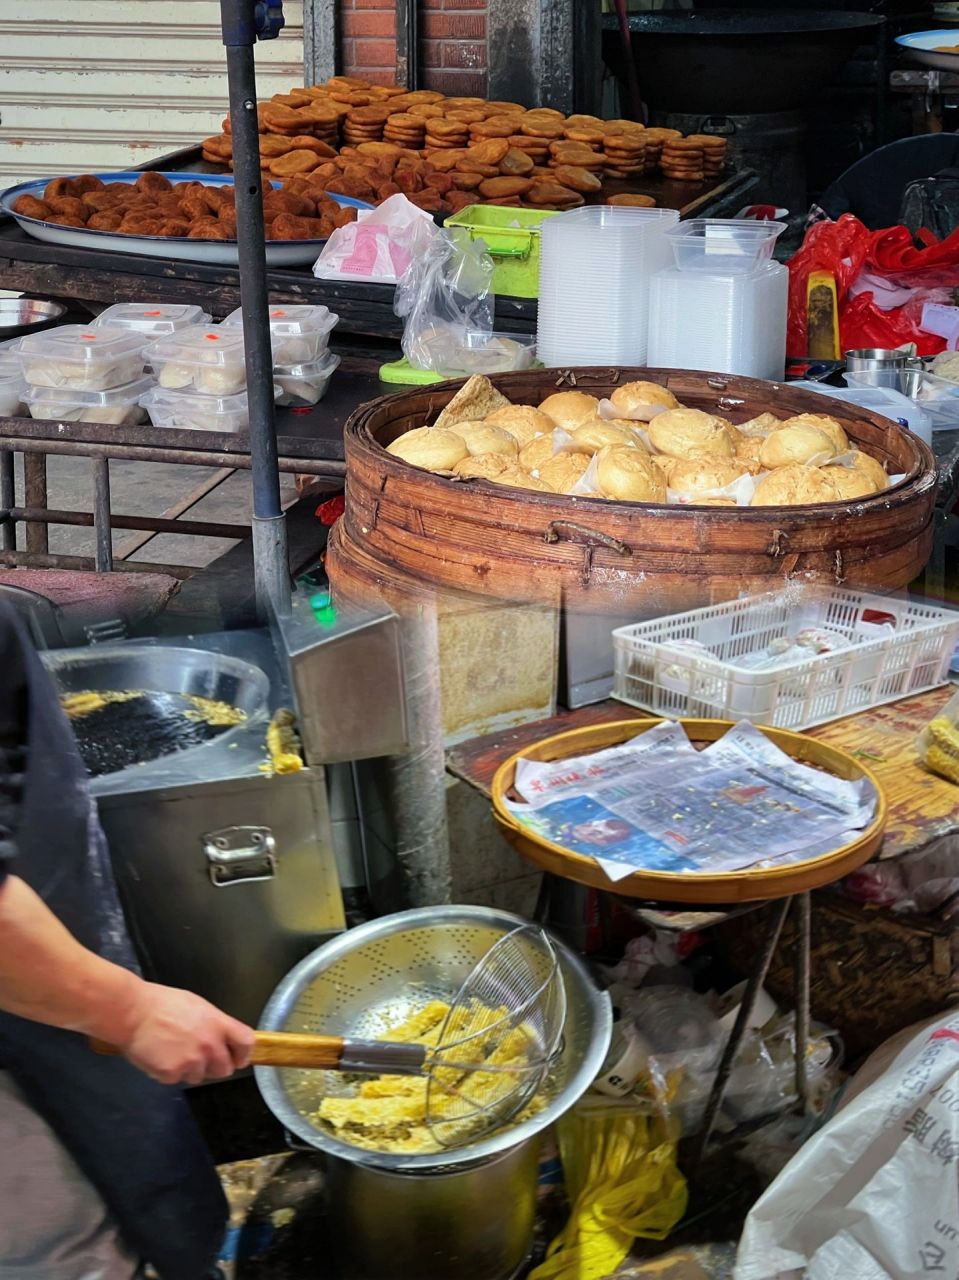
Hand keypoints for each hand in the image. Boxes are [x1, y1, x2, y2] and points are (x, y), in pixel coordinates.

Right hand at [117, 982, 255, 1085]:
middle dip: (214, 1066)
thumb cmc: (162, 1004)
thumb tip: (221, 1037)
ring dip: (189, 1069)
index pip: (246, 1043)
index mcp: (217, 1024)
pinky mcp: (172, 1074)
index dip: (243, 1054)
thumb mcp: (197, 1006)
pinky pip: (176, 1080)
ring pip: (199, 1076)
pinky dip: (169, 1073)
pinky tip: (160, 1057)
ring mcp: (191, 1061)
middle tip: (199, 1057)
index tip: (238, 1058)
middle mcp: (209, 1045)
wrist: (132, 1012)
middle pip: (225, 1069)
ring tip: (173, 1051)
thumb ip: (213, 1024)